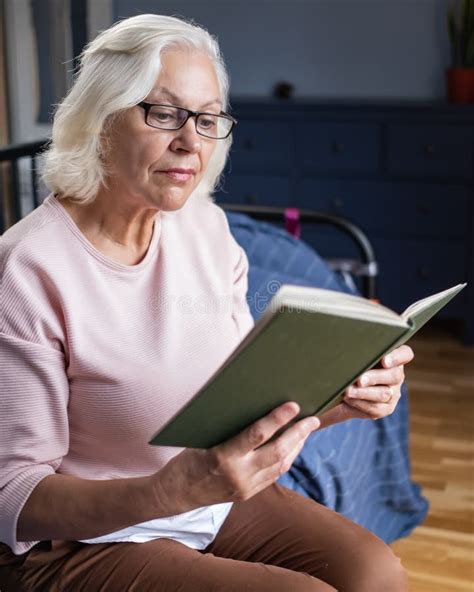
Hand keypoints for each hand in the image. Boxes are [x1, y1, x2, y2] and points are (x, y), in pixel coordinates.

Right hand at [153, 402, 319, 513]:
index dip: (277, 419)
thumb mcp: (204, 439)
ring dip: (297, 446)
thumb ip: (230, 429)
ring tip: (306, 429)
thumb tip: (256, 406)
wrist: (178, 493)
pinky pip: (275, 475)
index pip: (256, 435)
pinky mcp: (249, 494)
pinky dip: (286, 458)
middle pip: (277, 452)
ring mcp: (245, 487)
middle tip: (312, 419)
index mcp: (222, 456)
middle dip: (298, 434)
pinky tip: (292, 446)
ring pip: (281, 465)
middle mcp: (238, 474)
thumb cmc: (189, 458)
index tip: (293, 405)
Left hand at [319, 345, 413, 425]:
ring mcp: (393, 393)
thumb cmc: (345, 365)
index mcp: (393, 357)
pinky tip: (349, 399)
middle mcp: (396, 375)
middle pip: (394, 375)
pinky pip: (376, 408)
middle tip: (359, 379)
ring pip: (384, 393)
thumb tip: (344, 339)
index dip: (397, 357)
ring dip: (364, 392)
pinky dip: (360, 403)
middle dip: (375, 377)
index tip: (384, 360)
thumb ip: (355, 350)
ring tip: (348, 391)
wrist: (339, 391)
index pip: (405, 354)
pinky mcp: (385, 408)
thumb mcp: (351, 355)